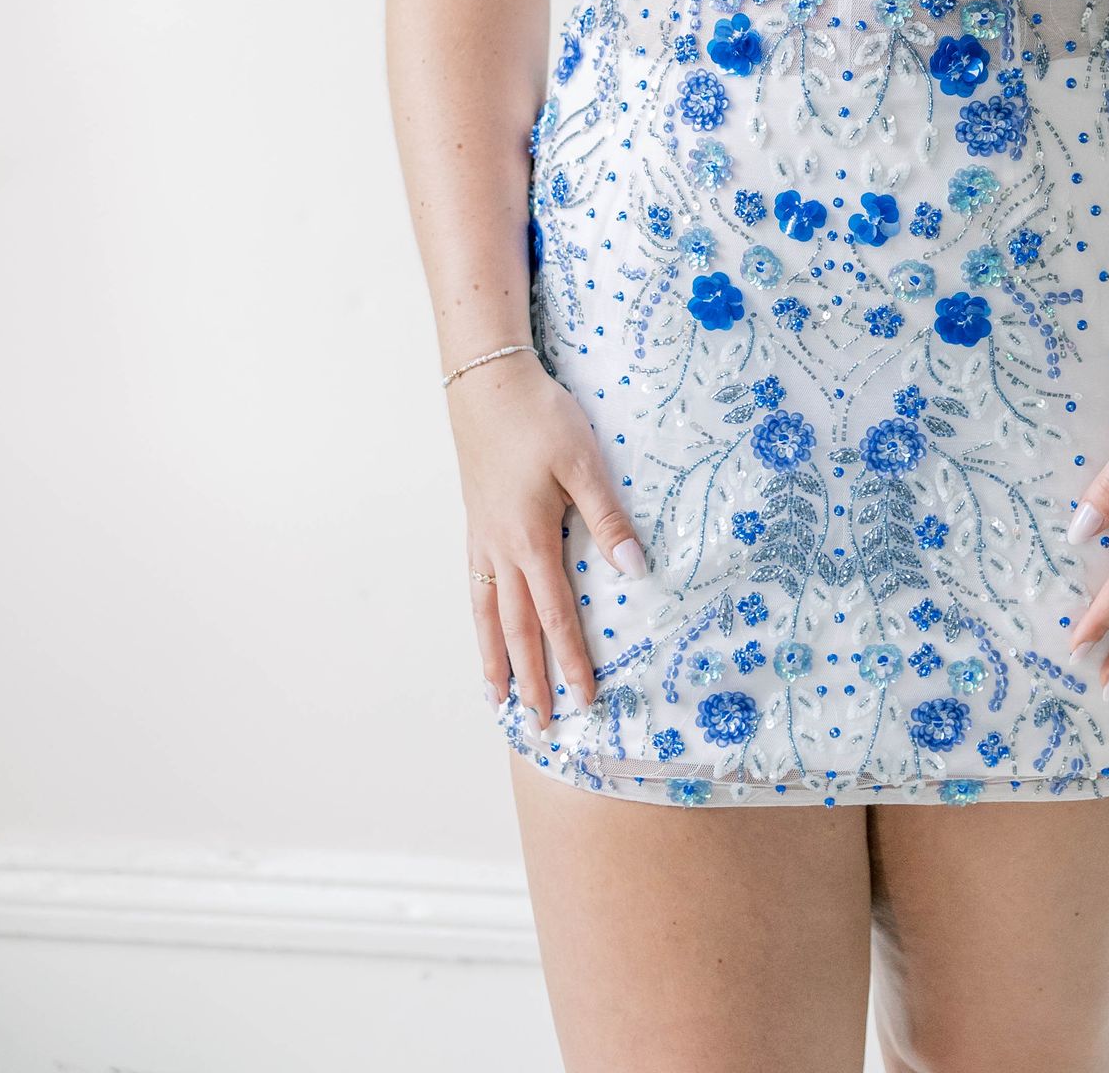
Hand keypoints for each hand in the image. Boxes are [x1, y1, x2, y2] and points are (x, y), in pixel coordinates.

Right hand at [446, 352, 648, 727]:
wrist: (488, 384)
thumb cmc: (541, 418)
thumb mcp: (584, 463)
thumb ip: (608, 519)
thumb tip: (634, 572)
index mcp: (532, 539)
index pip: (555, 616)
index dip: (571, 661)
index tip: (584, 700)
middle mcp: (502, 549)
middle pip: (515, 629)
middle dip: (531, 679)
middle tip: (539, 724)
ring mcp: (482, 537)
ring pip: (487, 613)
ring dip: (494, 659)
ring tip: (496, 699)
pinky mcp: (474, 521)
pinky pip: (474, 585)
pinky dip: (478, 619)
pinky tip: (482, 630)